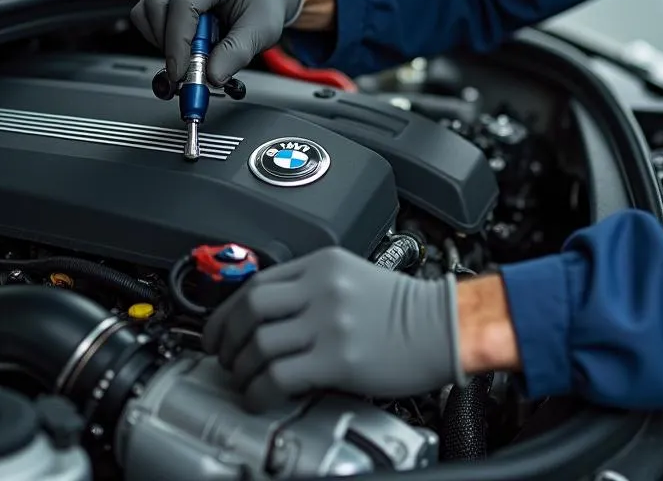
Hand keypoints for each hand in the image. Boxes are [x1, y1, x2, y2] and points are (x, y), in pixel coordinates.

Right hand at [131, 0, 302, 84]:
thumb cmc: (265, 2)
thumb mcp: (262, 31)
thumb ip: (236, 53)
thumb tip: (211, 76)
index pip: (183, 4)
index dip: (177, 42)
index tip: (180, 72)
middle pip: (156, 4)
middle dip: (166, 43)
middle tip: (186, 68)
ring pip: (145, 8)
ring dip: (161, 39)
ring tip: (192, 49)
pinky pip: (148, 9)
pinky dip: (160, 31)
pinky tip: (186, 36)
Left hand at [202, 247, 466, 412]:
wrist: (444, 327)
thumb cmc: (404, 308)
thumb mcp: (352, 277)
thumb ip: (312, 287)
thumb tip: (269, 317)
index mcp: (323, 264)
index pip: (257, 282)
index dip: (227, 311)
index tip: (218, 330)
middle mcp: (323, 288)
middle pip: (250, 308)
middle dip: (224, 337)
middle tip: (222, 357)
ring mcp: (329, 322)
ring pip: (259, 343)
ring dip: (240, 368)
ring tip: (243, 380)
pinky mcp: (338, 358)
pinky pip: (279, 375)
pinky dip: (259, 391)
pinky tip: (260, 398)